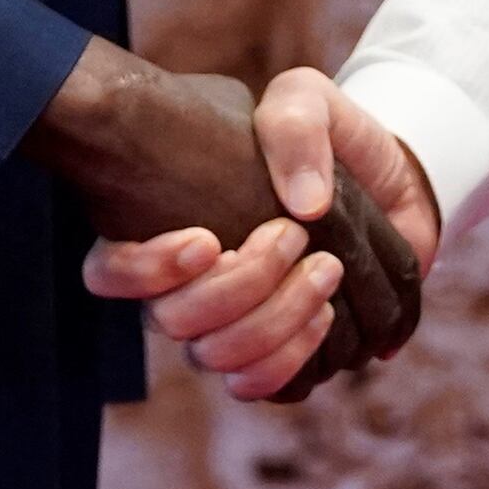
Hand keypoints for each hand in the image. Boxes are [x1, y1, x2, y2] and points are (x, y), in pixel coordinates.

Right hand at [86, 65, 442, 402]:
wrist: (380, 182)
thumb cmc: (323, 139)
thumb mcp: (309, 102)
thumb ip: (295, 126)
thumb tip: (301, 205)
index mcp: (163, 225)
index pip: (108, 272)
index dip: (144, 270)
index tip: (208, 239)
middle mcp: (180, 287)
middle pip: (172, 322)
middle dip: (241, 284)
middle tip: (294, 237)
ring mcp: (220, 327)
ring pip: (215, 358)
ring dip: (275, 319)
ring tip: (326, 269)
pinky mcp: (266, 354)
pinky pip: (257, 386)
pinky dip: (289, 358)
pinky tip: (323, 316)